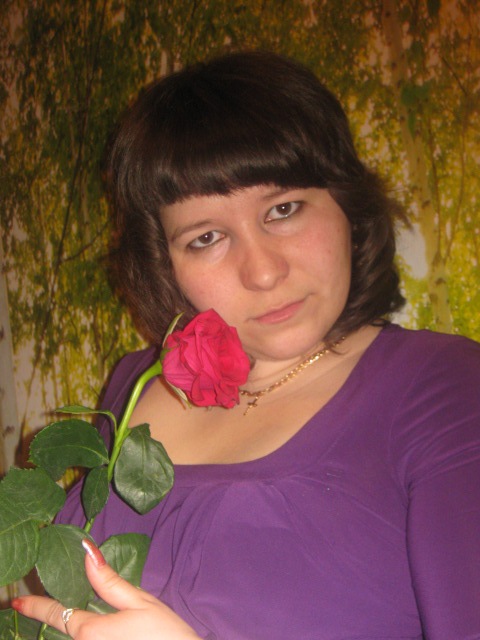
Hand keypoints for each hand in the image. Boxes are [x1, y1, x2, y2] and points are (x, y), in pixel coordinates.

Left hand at [11, 539, 200, 639]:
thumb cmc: (165, 635)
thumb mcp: (140, 602)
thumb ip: (109, 581)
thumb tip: (86, 552)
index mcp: (90, 631)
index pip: (56, 614)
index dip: (34, 606)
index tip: (15, 602)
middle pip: (64, 631)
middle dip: (56, 617)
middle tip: (45, 603)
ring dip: (74, 628)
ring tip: (77, 610)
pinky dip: (86, 636)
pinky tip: (103, 627)